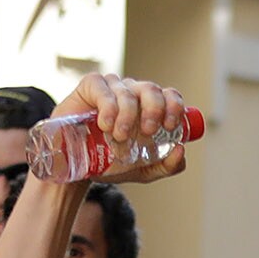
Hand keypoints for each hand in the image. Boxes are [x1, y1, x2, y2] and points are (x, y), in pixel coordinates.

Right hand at [56, 73, 192, 183]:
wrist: (77, 168)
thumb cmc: (111, 163)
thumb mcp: (144, 170)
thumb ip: (167, 166)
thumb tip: (181, 150)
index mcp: (149, 107)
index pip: (169, 95)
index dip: (173, 106)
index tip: (170, 126)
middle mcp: (132, 92)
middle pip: (151, 89)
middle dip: (154, 110)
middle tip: (148, 132)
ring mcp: (111, 87)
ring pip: (128, 93)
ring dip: (128, 116)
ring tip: (119, 137)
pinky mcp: (90, 86)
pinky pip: (104, 89)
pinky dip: (108, 108)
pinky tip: (105, 125)